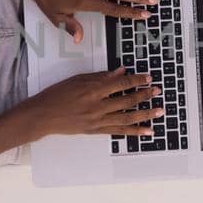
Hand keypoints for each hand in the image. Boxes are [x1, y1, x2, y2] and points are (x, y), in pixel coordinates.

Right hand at [18, 67, 163, 139]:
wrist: (43, 116)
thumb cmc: (57, 95)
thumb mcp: (78, 79)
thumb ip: (101, 76)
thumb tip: (120, 71)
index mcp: (92, 90)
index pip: (120, 83)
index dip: (136, 80)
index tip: (148, 77)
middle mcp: (97, 106)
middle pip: (127, 100)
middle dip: (145, 95)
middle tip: (158, 91)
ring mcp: (97, 120)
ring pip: (127, 117)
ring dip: (145, 114)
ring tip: (160, 111)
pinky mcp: (96, 131)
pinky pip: (119, 131)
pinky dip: (134, 131)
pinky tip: (146, 131)